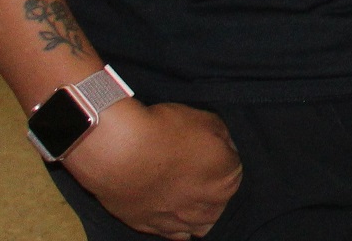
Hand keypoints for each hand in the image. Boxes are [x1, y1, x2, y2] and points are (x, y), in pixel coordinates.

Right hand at [65, 99, 241, 237]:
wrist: (118, 150)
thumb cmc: (163, 131)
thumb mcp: (208, 120)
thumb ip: (224, 140)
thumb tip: (225, 149)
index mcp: (225, 181)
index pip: (233, 172)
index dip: (222, 158)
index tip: (209, 149)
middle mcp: (206, 207)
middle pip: (219, 203)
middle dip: (213, 191)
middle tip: (199, 175)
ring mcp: (176, 221)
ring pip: (200, 226)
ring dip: (199, 213)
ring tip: (191, 200)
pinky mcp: (148, 226)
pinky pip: (173, 235)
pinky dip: (177, 227)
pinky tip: (175, 217)